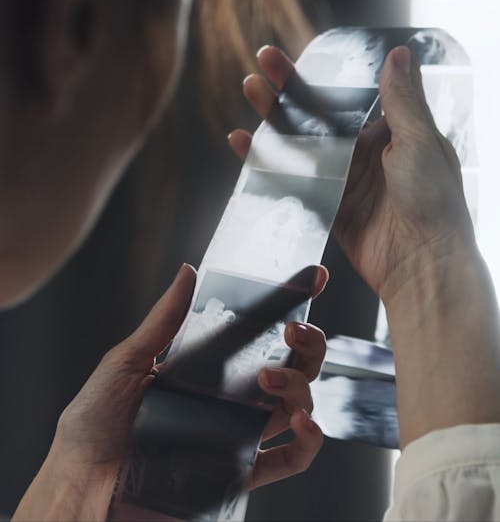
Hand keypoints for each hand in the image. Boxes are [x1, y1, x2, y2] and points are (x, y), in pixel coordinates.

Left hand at [14, 264, 327, 520]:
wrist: (80, 482)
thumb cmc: (94, 423)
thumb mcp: (127, 361)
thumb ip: (164, 320)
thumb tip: (187, 273)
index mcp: (206, 367)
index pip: (256, 334)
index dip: (288, 307)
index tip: (312, 279)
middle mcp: (229, 399)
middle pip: (290, 366)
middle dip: (306, 344)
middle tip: (294, 329)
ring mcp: (237, 434)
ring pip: (296, 405)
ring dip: (301, 385)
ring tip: (271, 376)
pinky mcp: (238, 472)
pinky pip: (287, 461)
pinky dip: (308, 442)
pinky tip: (302, 423)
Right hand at [233, 45, 499, 448]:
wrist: (425, 268)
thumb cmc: (435, 204)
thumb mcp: (420, 141)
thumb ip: (402, 99)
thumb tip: (398, 53)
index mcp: (393, 132)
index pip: (349, 96)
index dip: (322, 75)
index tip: (304, 53)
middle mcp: (368, 153)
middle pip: (319, 115)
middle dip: (290, 88)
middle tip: (263, 63)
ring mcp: (346, 180)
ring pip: (302, 143)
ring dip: (275, 118)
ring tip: (250, 91)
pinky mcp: (329, 207)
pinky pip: (294, 180)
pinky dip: (269, 162)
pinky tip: (247, 144)